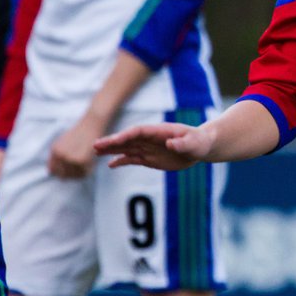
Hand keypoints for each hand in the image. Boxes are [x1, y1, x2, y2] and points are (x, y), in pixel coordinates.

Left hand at [47, 112, 106, 178]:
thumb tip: (50, 173)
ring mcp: (70, 159)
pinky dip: (88, 171)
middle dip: (71, 174)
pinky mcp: (82, 161)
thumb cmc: (79, 133)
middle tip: (79, 169)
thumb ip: (55, 157)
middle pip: (63, 175)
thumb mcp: (62, 142)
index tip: (69, 171)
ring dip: (80, 173)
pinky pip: (84, 173)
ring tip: (86, 165)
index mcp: (55, 151)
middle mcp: (61, 155)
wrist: (92, 124)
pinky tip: (91, 163)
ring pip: (74, 176)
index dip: (61, 173)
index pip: (53, 171)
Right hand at [94, 122, 208, 170]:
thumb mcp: (194, 143)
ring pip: (126, 148)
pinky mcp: (149, 158)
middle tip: (95, 145)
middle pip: (128, 139)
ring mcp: (148, 148)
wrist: (201, 148)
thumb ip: (183, 143)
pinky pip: (132, 159)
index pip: (139, 132)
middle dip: (112, 142)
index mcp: (159, 131)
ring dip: (112, 150)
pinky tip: (110, 165)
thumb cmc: (199, 142)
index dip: (126, 135)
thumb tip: (171, 144)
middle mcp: (150, 139)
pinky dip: (121, 161)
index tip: (114, 140)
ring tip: (96, 152)